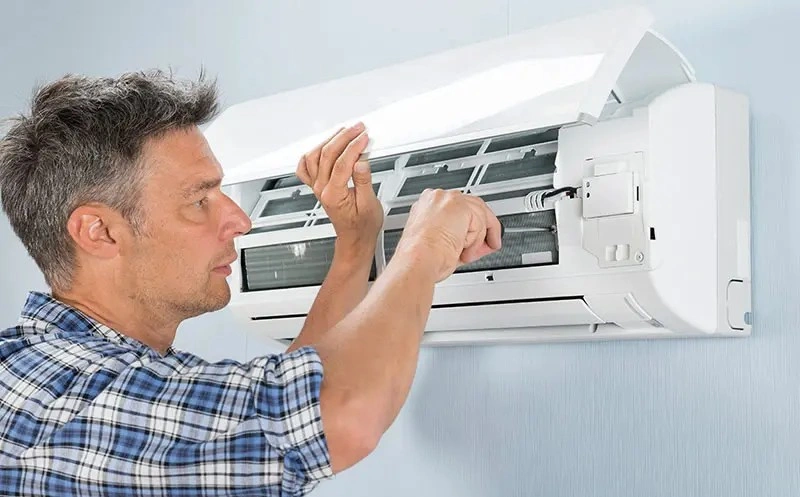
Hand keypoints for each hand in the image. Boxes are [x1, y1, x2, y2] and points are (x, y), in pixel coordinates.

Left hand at [296, 123, 383, 254]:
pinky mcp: (317, 186)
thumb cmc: (362, 226)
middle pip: (327, 155)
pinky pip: (305, 167)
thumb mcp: (370, 205)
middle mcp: (322, 190)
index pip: (342, 163)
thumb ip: (363, 182)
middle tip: (358, 128)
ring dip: (329, 140)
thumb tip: (361, 162)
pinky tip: (321, 146)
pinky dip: (310, 154)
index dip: (354, 147)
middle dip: (344, 138)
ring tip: (344, 131)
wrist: (354, 238)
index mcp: (334, 195)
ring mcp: (317, 187)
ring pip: (315, 156)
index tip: (365, 137)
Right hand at [394, 189, 501, 281]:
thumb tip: (481, 243)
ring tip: (466, 254)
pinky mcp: (459, 205)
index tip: (476, 238)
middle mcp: (436, 198)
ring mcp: (447, 199)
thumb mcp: (443, 244)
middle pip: (473, 205)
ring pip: (479, 214)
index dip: (471, 225)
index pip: (458, 208)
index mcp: (426, 206)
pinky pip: (480, 222)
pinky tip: (465, 250)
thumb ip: (462, 237)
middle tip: (490, 244)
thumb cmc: (421, 258)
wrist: (418, 260)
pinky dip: (476, 240)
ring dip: (477, 239)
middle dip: (483, 229)